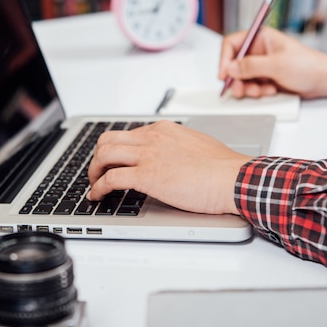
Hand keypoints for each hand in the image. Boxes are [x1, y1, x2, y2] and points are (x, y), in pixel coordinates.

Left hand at [87, 120, 251, 214]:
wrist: (233, 177)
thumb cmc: (222, 167)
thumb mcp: (195, 146)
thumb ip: (176, 148)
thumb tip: (169, 159)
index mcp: (163, 130)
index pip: (128, 134)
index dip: (115, 150)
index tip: (113, 162)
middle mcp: (152, 138)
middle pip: (108, 140)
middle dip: (98, 157)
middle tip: (98, 172)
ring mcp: (148, 155)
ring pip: (104, 155)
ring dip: (93, 171)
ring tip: (94, 185)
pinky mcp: (146, 175)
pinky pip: (111, 178)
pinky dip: (98, 188)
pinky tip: (97, 196)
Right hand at [218, 26, 326, 98]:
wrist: (324, 80)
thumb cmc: (307, 65)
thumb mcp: (277, 65)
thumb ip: (251, 66)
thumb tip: (230, 68)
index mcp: (260, 38)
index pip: (232, 44)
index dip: (224, 59)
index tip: (224, 75)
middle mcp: (258, 50)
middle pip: (234, 64)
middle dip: (237, 79)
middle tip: (240, 90)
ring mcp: (262, 65)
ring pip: (242, 77)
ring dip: (247, 87)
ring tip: (260, 92)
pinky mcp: (266, 78)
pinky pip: (252, 85)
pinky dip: (257, 91)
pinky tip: (270, 91)